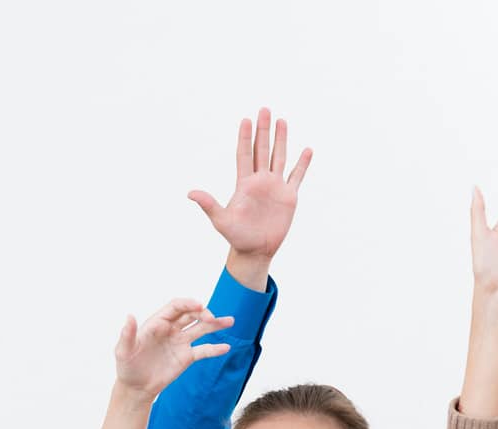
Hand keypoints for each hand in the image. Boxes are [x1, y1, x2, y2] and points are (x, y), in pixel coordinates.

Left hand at [113, 300, 231, 401]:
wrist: (135, 388)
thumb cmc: (127, 368)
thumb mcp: (123, 351)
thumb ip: (127, 334)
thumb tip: (129, 316)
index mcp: (157, 323)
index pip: (176, 307)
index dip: (188, 304)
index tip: (200, 306)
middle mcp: (171, 329)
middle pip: (191, 314)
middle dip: (203, 313)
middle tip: (211, 319)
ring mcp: (180, 342)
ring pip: (201, 328)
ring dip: (215, 324)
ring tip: (230, 321)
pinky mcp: (186, 357)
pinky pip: (204, 350)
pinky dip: (215, 349)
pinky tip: (226, 347)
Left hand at [189, 108, 311, 270]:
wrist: (254, 251)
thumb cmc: (236, 237)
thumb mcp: (221, 220)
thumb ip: (208, 204)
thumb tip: (190, 193)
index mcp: (244, 184)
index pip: (244, 155)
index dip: (245, 137)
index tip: (246, 119)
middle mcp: (260, 181)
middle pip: (262, 150)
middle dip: (263, 130)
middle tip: (264, 109)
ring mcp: (275, 187)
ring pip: (279, 157)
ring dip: (281, 140)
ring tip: (282, 121)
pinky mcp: (288, 196)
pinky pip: (297, 176)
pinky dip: (302, 164)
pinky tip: (306, 150)